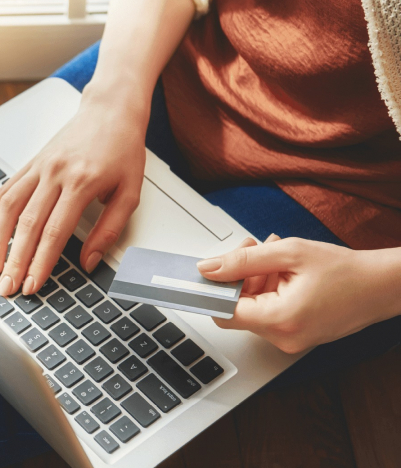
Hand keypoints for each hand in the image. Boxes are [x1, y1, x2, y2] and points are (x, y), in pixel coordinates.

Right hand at [0, 91, 147, 296]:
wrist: (110, 109)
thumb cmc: (123, 148)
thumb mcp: (130, 192)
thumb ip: (109, 229)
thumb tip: (89, 262)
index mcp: (81, 182)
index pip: (55, 232)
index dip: (41, 262)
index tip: (32, 284)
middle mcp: (55, 174)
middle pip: (27, 225)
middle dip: (14, 260)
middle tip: (6, 287)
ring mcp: (38, 168)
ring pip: (9, 208)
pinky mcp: (30, 164)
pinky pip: (4, 191)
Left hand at [198, 236, 400, 352]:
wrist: (383, 286)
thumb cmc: (346, 270)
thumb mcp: (289, 253)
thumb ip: (244, 260)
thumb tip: (208, 268)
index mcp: (279, 320)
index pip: (224, 311)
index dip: (213, 288)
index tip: (207, 272)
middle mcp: (282, 337)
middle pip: (237, 308)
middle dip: (239, 276)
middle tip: (254, 249)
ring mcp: (289, 340)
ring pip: (252, 308)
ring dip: (255, 280)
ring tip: (276, 257)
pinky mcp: (295, 336)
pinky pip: (269, 313)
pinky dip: (269, 290)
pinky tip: (285, 272)